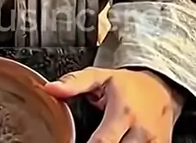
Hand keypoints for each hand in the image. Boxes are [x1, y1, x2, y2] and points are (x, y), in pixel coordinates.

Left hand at [45, 67, 183, 141]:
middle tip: (92, 138)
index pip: (102, 142)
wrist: (161, 89)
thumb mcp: (101, 76)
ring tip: (107, 139)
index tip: (70, 142)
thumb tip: (50, 88)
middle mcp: (141, 132)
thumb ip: (75, 82)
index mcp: (123, 113)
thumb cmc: (129, 85)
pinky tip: (118, 142)